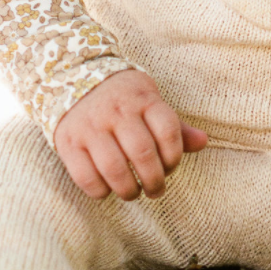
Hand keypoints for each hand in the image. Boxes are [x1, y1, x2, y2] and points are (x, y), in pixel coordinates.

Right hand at [53, 71, 206, 200]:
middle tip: (156, 190)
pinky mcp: (67, 142)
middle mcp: (116, 111)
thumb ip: (174, 126)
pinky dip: (100, 191)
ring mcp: (89, 126)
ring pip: (114, 169)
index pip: (168, 131)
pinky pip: (85, 177)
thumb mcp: (149, 100)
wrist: (70, 76)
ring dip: (129, 190)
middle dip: (155, 181)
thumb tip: (203, 142)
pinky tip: (108, 189)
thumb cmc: (121, 97)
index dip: (174, 157)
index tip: (170, 167)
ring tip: (133, 193)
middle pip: (143, 154)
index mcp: (142, 98)